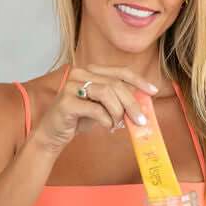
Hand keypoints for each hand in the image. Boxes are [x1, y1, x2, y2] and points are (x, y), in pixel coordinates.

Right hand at [31, 64, 159, 154]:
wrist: (52, 134)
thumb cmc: (78, 118)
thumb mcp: (101, 106)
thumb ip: (118, 100)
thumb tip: (142, 103)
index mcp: (90, 71)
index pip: (120, 71)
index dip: (139, 80)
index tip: (153, 91)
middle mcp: (79, 73)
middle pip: (116, 84)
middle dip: (132, 103)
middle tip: (141, 120)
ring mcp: (71, 86)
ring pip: (107, 94)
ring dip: (118, 113)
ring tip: (118, 125)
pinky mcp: (66, 102)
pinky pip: (96, 110)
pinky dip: (106, 120)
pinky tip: (107, 127)